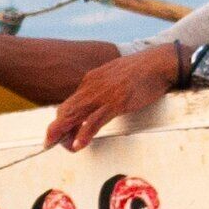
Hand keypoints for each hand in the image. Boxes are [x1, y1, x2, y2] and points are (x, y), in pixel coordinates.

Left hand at [45, 42, 175, 150]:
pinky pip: (95, 121)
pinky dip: (84, 134)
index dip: (61, 120)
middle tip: (50, 143)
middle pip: (67, 110)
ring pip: (76, 116)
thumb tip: (98, 101)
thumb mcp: (114, 76)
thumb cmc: (141, 70)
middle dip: (56, 129)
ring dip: (64, 133)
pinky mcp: (116, 103)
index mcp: (91, 80)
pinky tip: (78, 144)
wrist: (158, 62)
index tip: (59, 132)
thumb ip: (103, 87)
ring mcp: (104, 95)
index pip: (70, 103)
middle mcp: (92, 87)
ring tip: (56, 145)